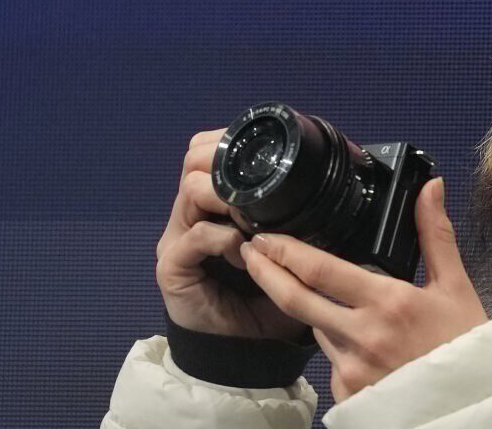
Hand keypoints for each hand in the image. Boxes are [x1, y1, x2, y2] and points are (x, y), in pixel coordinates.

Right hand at [155, 128, 309, 340]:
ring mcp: (176, 238)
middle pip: (193, 162)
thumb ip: (289, 217)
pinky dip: (224, 239)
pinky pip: (196, 235)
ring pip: (192, 190)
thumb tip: (319, 182)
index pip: (206, 151)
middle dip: (226, 166)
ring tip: (252, 224)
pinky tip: (243, 256)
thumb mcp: (281, 248)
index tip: (265, 157)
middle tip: (258, 190)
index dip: (230, 144)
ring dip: (229, 201)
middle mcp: (188, 215)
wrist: (241, 348)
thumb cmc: (263, 295)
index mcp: (210, 204)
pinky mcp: (171, 265)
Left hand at [238, 176, 489, 401]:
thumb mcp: (456, 288)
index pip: (319, 271)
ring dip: (314, 313)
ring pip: (316, 331)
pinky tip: (358, 343)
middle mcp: (361, 337)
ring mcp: (352, 371)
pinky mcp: (349, 398)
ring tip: (325, 299)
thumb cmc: (467, 348)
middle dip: (266, 273)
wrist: (476, 410)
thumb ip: (436, 236)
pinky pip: (331, 363)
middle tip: (249, 252)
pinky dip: (337, 347)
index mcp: (387, 303)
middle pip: (296, 301)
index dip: (284, 252)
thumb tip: (430, 187)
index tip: (263, 236)